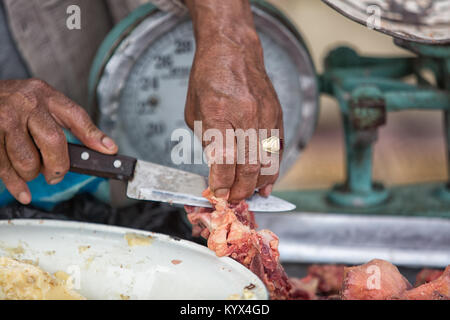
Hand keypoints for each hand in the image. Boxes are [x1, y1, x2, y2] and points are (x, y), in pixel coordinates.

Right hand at [0, 79, 117, 203]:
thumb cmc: (18, 104)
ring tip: (31, 169)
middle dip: (58, 165)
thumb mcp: (47, 104)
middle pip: (53, 142)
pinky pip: (4, 168)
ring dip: (32, 174)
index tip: (109, 151)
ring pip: (27, 161)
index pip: (76, 116)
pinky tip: (22, 191)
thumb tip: (107, 147)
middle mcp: (26, 104)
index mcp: (46, 96)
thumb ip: (75, 124)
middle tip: (56, 174)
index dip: (94, 136)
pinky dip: (16, 185)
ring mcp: (4, 119)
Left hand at [184, 0, 283, 201]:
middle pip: (248, 165)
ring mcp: (265, 116)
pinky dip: (274, 169)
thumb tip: (218, 169)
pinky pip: (278, 149)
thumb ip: (207, 141)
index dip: (221, 182)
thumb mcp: (194, 111)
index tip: (217, 194)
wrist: (233, 51)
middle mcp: (246, 115)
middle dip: (240, 190)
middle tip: (233, 200)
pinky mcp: (277, 115)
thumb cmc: (208, 78)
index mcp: (218, 113)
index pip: (224, 159)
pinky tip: (267, 182)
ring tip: (250, 195)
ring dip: (258, 184)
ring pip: (267, 161)